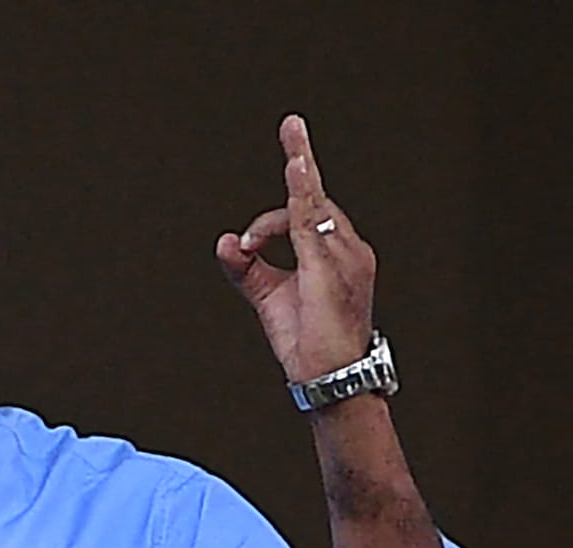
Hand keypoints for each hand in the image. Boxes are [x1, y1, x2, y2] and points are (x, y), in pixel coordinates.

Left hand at [215, 115, 374, 383]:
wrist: (329, 379)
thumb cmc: (308, 343)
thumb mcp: (269, 298)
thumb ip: (247, 269)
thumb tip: (224, 241)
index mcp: (338, 254)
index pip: (313, 209)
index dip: (289, 192)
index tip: (279, 162)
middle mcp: (349, 250)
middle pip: (313, 201)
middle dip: (296, 167)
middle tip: (284, 142)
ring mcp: (344, 256)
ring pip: (307, 209)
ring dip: (268, 222)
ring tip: (248, 248)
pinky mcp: (329, 267)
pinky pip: (312, 220)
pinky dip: (301, 193)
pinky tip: (295, 167)